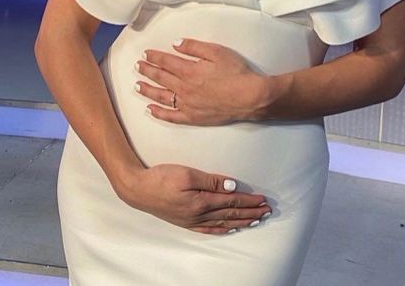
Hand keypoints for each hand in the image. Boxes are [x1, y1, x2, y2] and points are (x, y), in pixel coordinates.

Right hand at [119, 164, 272, 234]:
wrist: (137, 190)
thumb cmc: (160, 178)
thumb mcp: (186, 173)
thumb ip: (211, 180)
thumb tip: (232, 186)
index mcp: (202, 202)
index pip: (232, 201)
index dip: (249, 200)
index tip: (263, 200)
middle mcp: (199, 215)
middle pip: (231, 214)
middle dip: (251, 213)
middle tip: (266, 212)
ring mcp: (192, 221)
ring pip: (223, 223)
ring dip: (241, 222)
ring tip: (256, 221)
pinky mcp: (186, 222)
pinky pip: (209, 230)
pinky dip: (223, 230)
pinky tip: (231, 229)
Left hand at [135, 38, 270, 124]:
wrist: (250, 97)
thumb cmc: (237, 73)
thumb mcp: (217, 52)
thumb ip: (194, 47)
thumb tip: (176, 44)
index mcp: (189, 70)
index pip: (166, 62)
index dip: (154, 57)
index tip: (146, 54)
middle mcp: (184, 88)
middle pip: (161, 78)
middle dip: (147, 71)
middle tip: (137, 67)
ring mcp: (188, 104)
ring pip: (161, 97)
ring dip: (148, 90)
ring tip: (138, 86)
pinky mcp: (194, 117)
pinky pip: (171, 116)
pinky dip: (159, 113)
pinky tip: (150, 110)